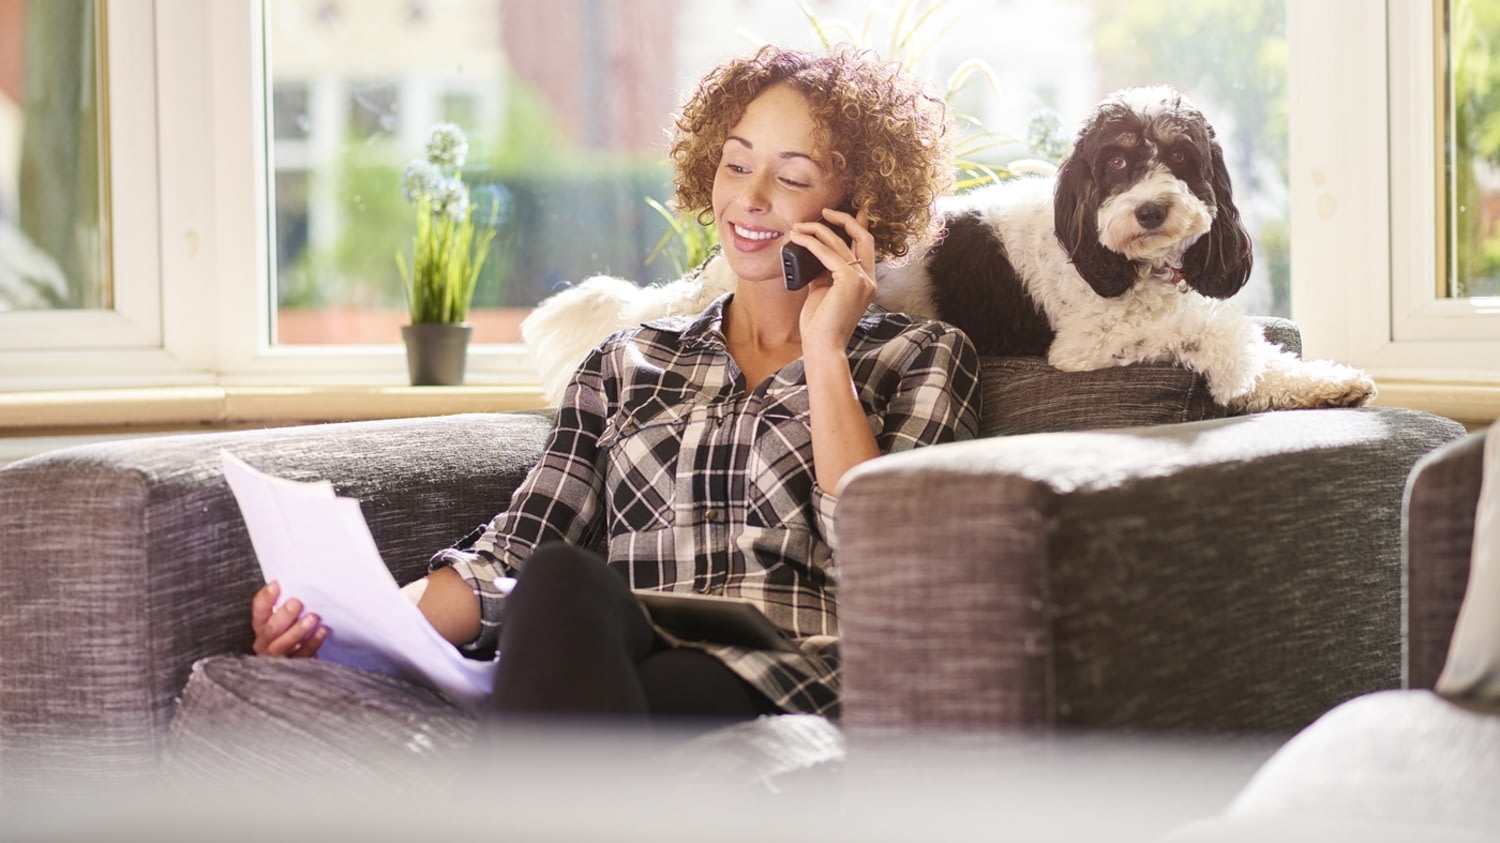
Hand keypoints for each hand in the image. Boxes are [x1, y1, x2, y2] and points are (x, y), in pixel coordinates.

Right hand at [250, 580, 328, 657]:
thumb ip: (286, 601)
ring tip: (312, 618)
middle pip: (272, 629)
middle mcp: (265, 641)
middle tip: (296, 603)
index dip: (266, 598)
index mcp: (261, 624)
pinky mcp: (294, 664)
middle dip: (284, 615)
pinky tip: (322, 630)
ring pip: (284, 644)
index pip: (259, 609)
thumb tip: (298, 581)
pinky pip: (303, 655)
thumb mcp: (284, 613)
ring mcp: (279, 654)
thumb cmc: (290, 627)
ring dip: (299, 630)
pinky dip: (314, 642)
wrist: (295, 655)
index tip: (276, 585)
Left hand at [791, 206, 876, 356]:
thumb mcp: (823, 292)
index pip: (866, 246)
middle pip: (863, 236)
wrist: (823, 347)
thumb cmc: (820, 326)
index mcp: (866, 283)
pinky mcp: (849, 281)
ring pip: (841, 242)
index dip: (860, 225)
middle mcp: (869, 280)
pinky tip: (798, 238)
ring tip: (799, 226)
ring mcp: (862, 280)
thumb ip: (823, 272)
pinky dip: (811, 242)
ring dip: (818, 229)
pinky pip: (828, 253)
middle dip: (844, 219)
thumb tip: (813, 253)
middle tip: (825, 211)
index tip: (854, 210)